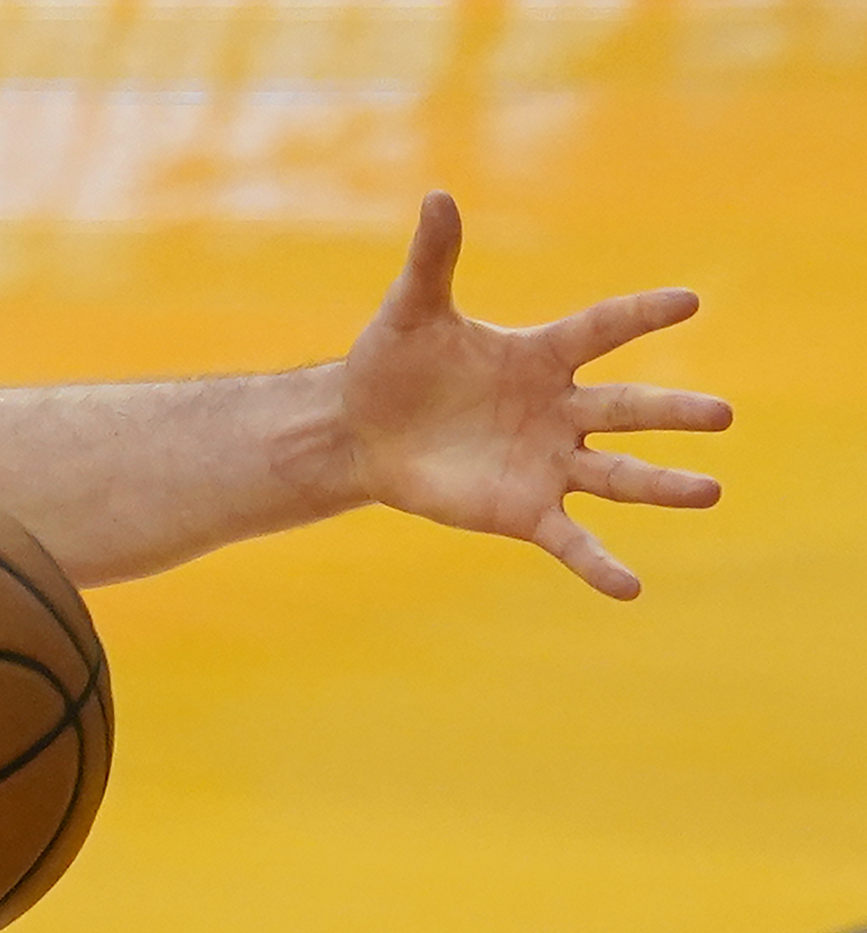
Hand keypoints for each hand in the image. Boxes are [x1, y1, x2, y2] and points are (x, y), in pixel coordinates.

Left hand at [343, 190, 729, 598]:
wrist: (359, 431)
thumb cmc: (390, 365)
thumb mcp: (410, 312)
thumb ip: (433, 259)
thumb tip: (436, 194)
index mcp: (539, 357)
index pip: (601, 330)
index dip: (641, 316)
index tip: (688, 301)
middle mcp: (557, 410)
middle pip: (628, 409)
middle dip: (674, 413)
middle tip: (723, 416)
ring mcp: (546, 462)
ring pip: (617, 474)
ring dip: (663, 486)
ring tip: (712, 492)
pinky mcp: (523, 509)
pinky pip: (570, 539)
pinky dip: (600, 565)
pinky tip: (631, 589)